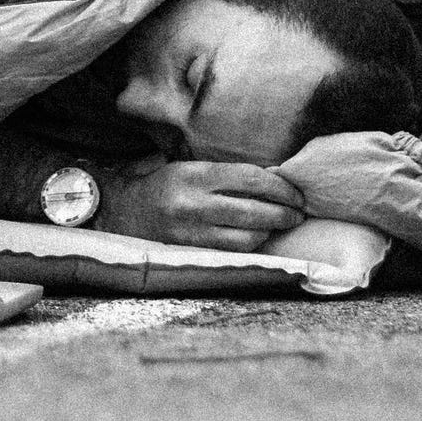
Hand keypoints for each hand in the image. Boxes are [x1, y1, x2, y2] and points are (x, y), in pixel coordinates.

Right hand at [92, 159, 305, 249]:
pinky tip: (258, 238)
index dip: (281, 188)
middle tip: (298, 212)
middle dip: (284, 213)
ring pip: (247, 238)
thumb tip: (273, 180)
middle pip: (255, 211)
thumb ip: (225, 174)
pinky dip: (251, 246)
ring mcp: (192, 231)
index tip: (296, 193)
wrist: (122, 212)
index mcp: (196, 175)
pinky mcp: (191, 251)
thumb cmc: (164, 186)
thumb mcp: (189, 168)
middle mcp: (194, 204)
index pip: (251, 179)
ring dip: (270, 232)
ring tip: (280, 225)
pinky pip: (232, 252)